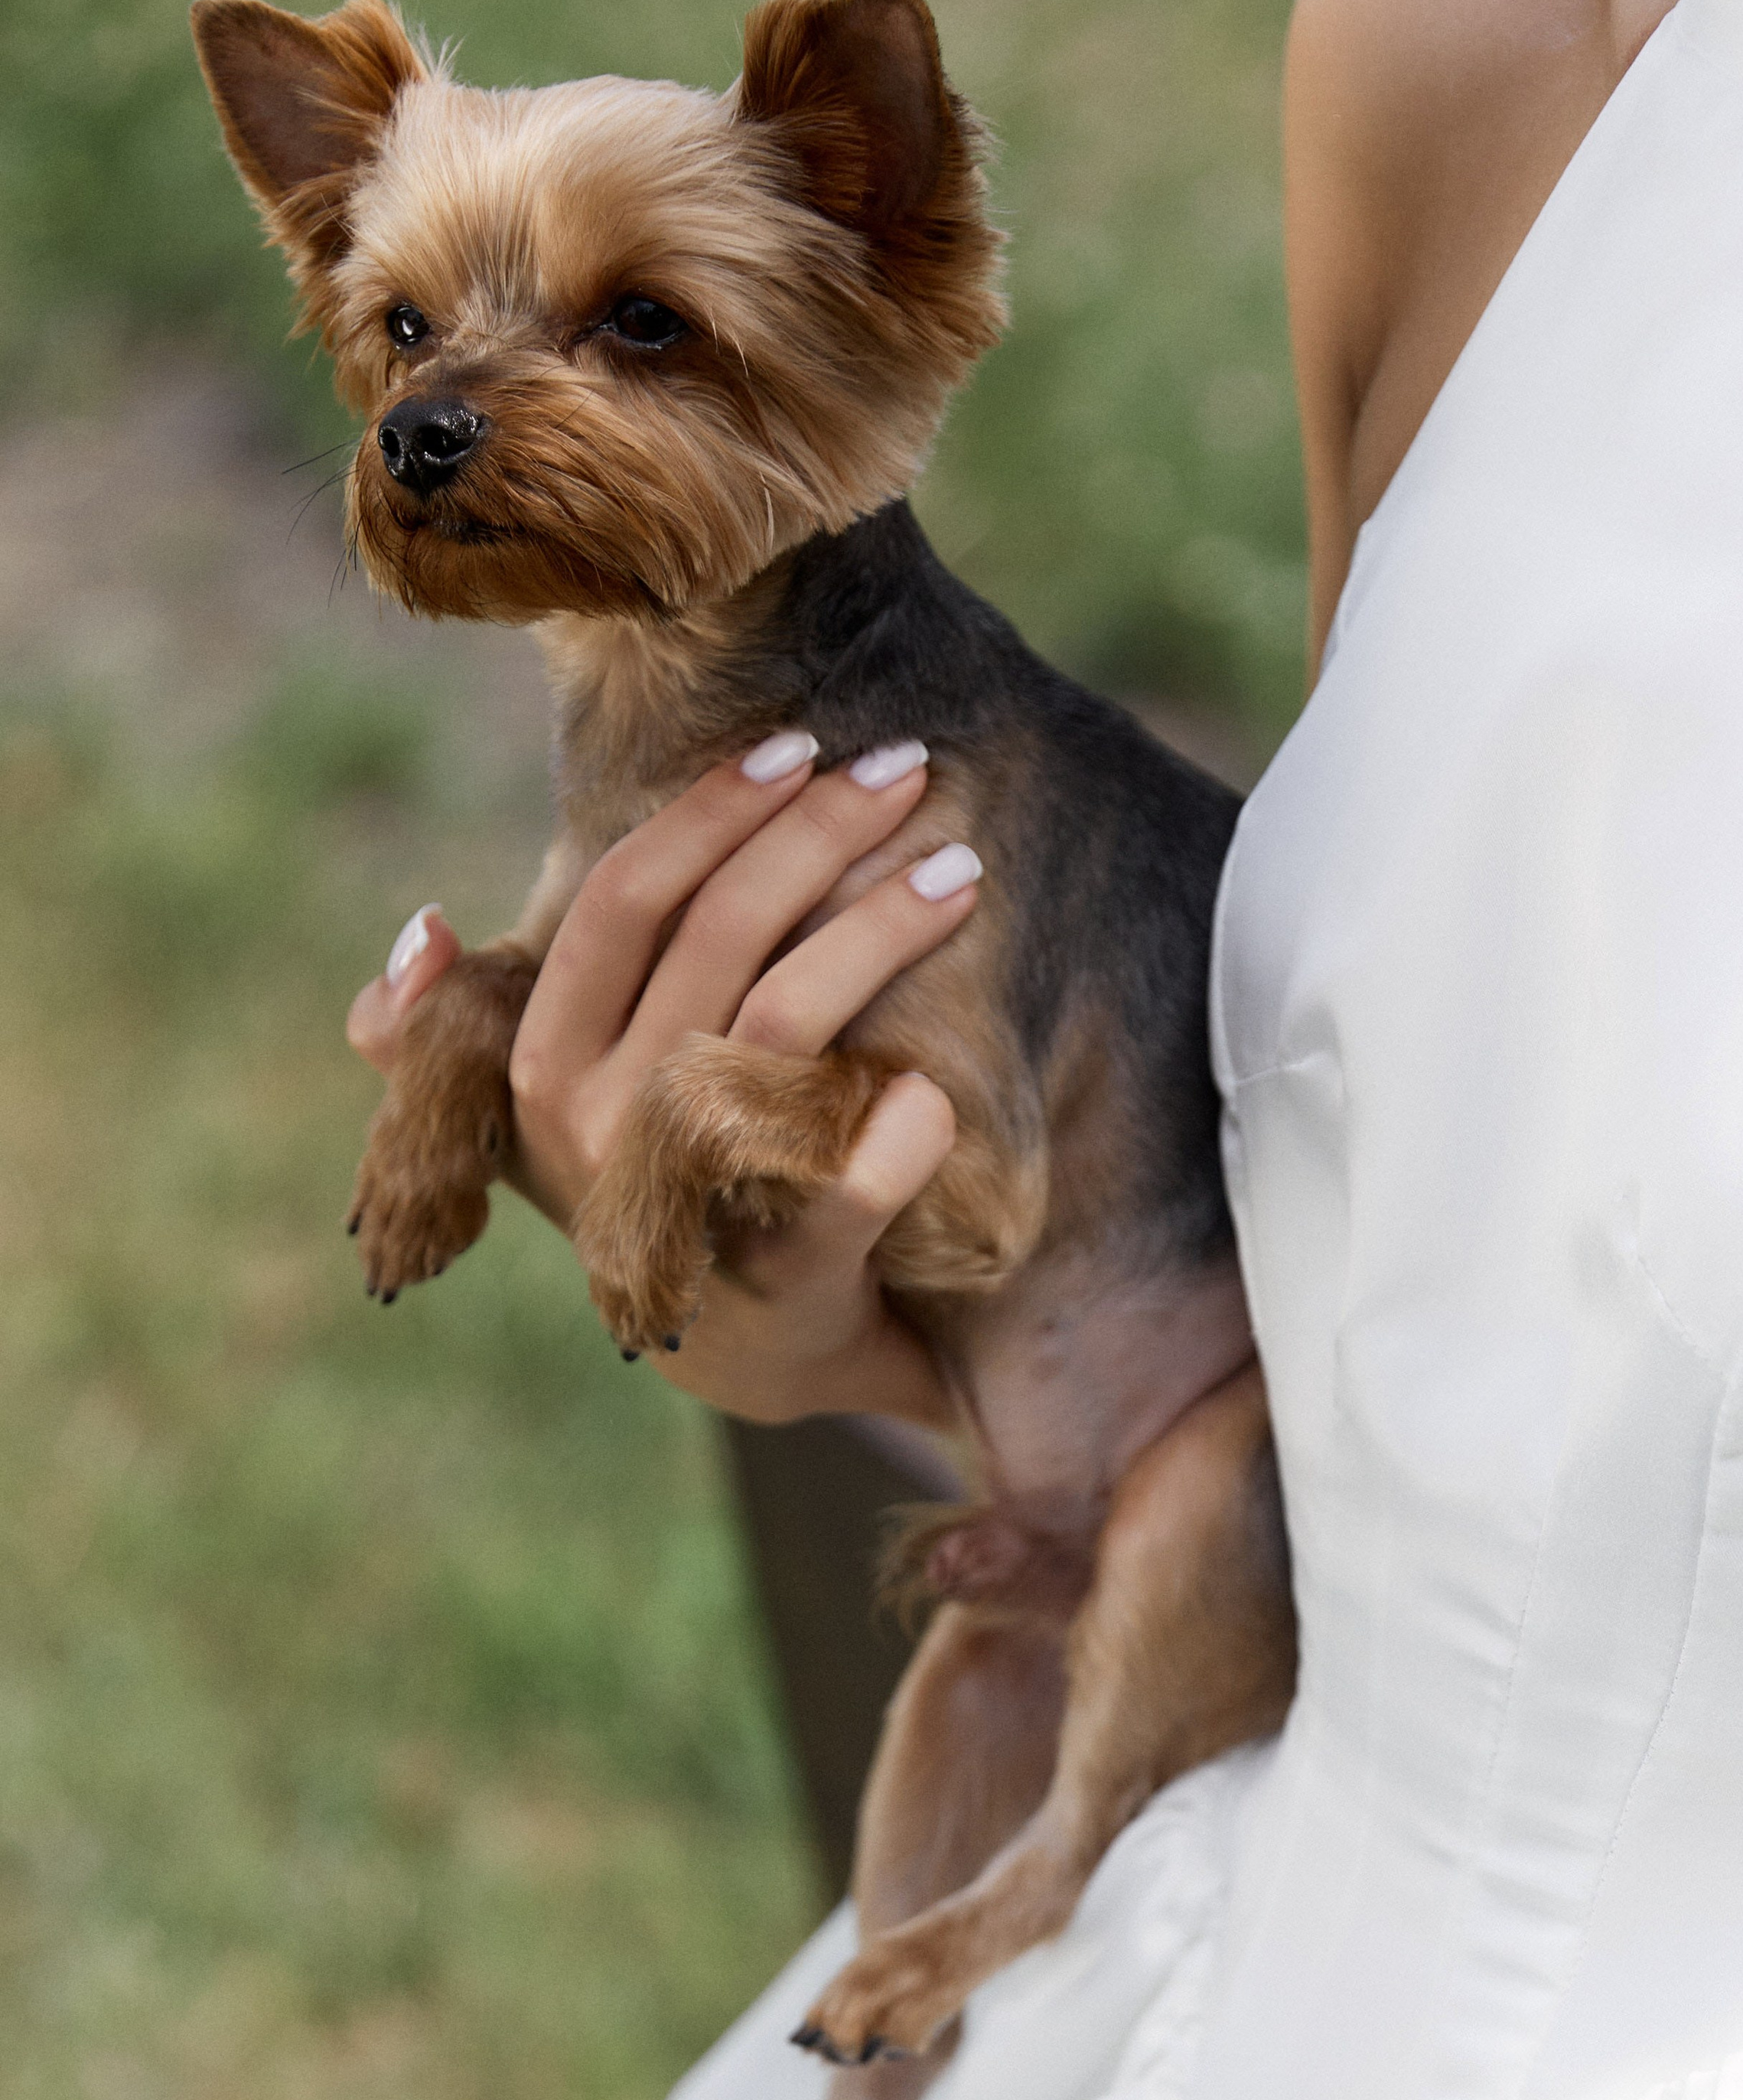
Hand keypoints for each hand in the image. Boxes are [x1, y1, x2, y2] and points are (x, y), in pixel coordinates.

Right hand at [346, 733, 980, 1427]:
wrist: (757, 1354)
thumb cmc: (665, 1185)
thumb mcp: (545, 1108)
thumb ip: (463, 1025)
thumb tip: (425, 928)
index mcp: (539, 1071)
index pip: (621, 903)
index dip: (710, 813)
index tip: (798, 745)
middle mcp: (598, 1134)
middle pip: (719, 938)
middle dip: (819, 835)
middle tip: (907, 768)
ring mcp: (687, 1206)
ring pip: (788, 1021)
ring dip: (880, 930)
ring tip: (960, 865)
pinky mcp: (788, 1278)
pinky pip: (856, 1172)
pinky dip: (911, 1118)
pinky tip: (949, 1072)